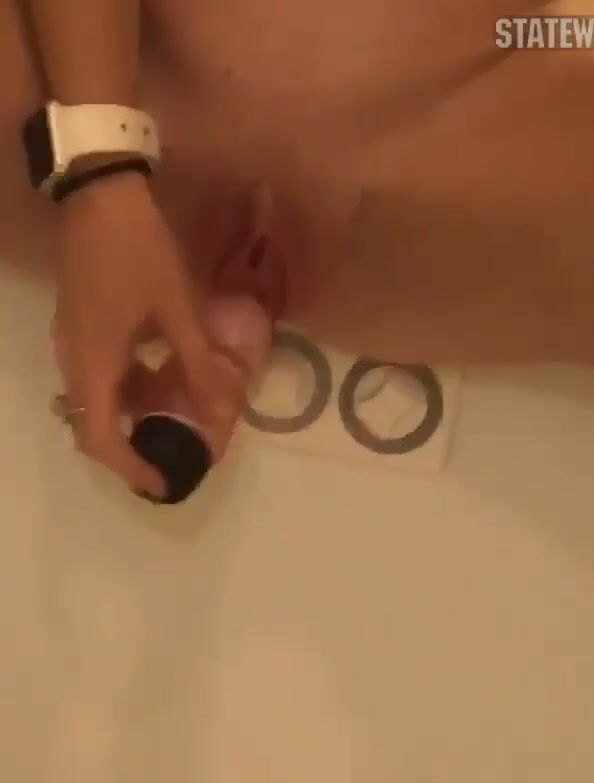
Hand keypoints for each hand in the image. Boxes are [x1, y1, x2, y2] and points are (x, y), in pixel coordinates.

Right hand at [53, 170, 250, 497]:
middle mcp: (74, 361)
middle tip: (168, 458)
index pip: (101, 438)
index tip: (162, 482)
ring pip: (96, 402)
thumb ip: (198, 363)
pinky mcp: (79, 327)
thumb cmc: (137, 250)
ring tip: (175, 422)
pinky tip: (162, 379)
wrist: (97, 191)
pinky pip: (99, 375)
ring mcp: (72, 343)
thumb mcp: (176, 308)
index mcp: (94, 364)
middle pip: (92, 427)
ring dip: (132, 418)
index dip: (131, 467)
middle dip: (130, 449)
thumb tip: (223, 410)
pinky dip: (128, 389)